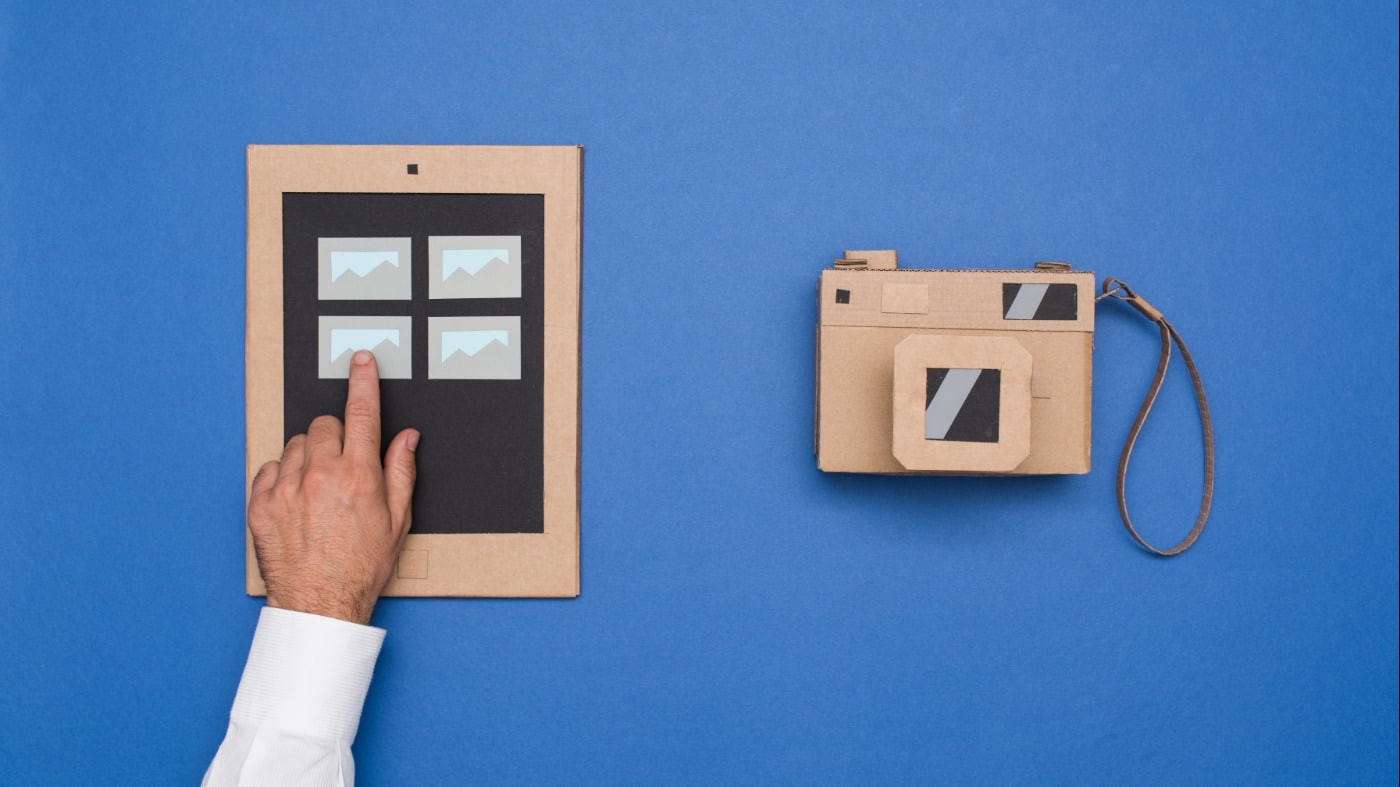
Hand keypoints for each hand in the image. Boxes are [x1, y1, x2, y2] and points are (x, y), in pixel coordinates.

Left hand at [248, 350, 418, 624]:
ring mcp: (286, 488)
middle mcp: (320, 476)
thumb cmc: (360, 567)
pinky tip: (296, 500)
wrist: (320, 604)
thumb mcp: (397, 520)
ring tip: (318, 490)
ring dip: (308, 457)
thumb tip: (406, 438)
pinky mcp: (260, 504)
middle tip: (341, 464)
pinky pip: (269, 469)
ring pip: (296, 445)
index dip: (363, 381)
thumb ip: (401, 471)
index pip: (362, 412)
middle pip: (324, 424)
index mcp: (358, 475)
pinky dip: (282, 477)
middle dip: (335, 435)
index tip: (361, 361)